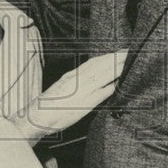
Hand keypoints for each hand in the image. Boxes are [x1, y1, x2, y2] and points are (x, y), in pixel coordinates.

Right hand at [12, 50, 127, 144]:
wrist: (36, 116)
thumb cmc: (50, 106)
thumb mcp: (64, 88)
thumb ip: (77, 82)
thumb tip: (90, 79)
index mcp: (72, 76)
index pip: (94, 62)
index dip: (108, 56)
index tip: (120, 52)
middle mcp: (77, 80)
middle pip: (101, 65)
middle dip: (117, 58)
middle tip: (131, 51)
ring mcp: (80, 91)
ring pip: (102, 75)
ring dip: (116, 68)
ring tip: (129, 62)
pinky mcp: (83, 103)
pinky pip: (99, 93)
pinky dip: (110, 87)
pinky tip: (119, 84)